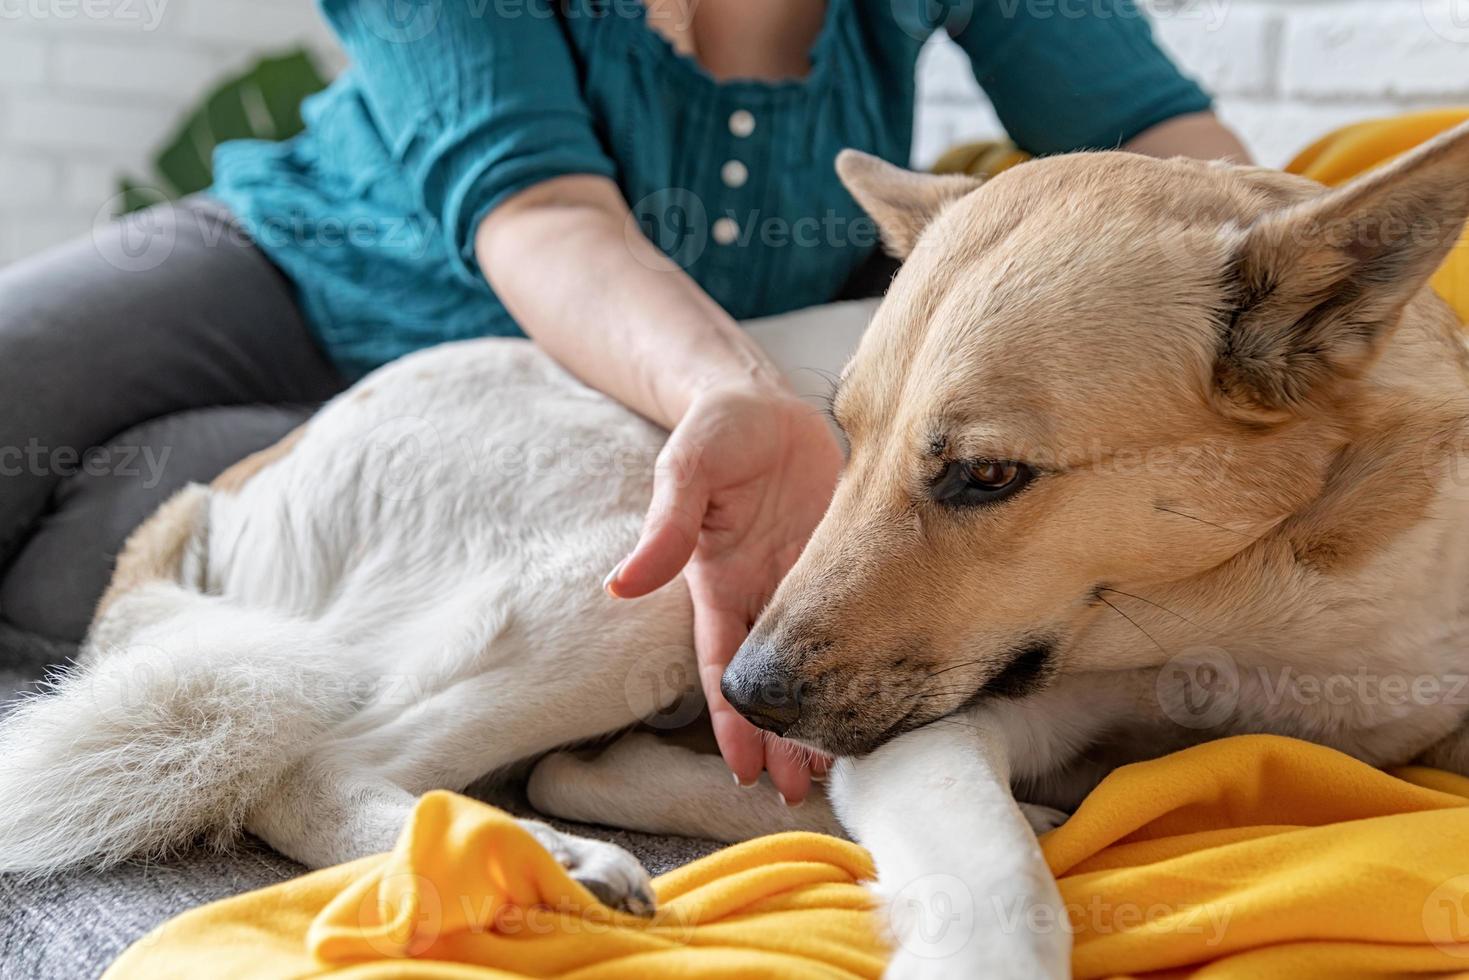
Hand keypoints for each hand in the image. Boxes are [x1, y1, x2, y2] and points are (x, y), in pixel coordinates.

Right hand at [604, 384, 842, 803]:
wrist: (765, 400)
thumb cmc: (716, 430)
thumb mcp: (686, 468)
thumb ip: (667, 525)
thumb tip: (622, 584)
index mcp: (718, 582)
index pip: (722, 666)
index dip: (731, 719)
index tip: (744, 769)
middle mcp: (759, 591)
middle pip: (770, 681)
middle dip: (780, 737)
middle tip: (802, 791)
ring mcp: (800, 578)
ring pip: (813, 661)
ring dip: (821, 709)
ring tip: (840, 764)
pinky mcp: (838, 557)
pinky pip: (850, 616)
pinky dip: (860, 656)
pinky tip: (885, 687)